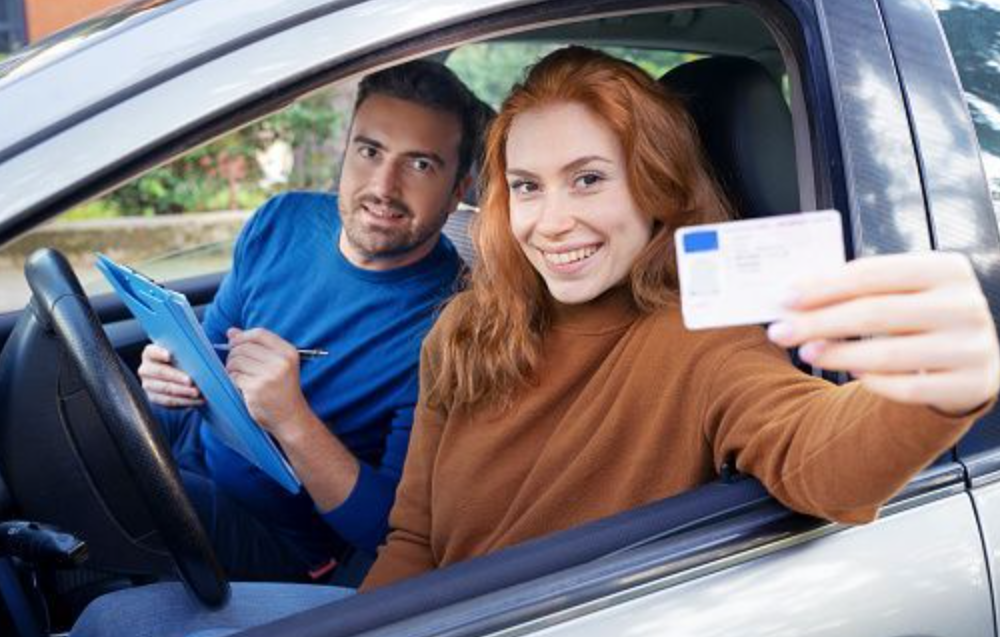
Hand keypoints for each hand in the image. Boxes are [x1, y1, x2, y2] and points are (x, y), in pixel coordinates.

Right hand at [138, 344, 202, 407]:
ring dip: (183, 391)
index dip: (160, 353)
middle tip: (190, 381)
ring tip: (196, 392)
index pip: (152, 352)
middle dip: (177, 377)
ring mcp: (148, 384)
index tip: (169, 355)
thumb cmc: (180, 360)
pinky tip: (196, 400)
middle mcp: (146, 369)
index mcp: (150, 354)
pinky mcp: (154, 398)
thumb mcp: (179, 354)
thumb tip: (198, 359)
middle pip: (160, 372)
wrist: (174, 376)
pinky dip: (184, 401)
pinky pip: (169, 401)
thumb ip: (184, 354)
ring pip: (165, 388)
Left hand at [224, 327, 311, 437]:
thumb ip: (255, 346)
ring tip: (240, 376)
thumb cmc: (282, 390)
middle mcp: (281, 362)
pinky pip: (234, 376)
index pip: (259, 333)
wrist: (291, 417)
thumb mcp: (277, 364)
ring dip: (231, 368)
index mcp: (289, 352)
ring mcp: (269, 375)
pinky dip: (233, 380)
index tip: (234, 343)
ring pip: (236, 360)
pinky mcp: (256, 388)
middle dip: (234, 354)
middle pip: (244, 347)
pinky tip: (241, 386)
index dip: (243, 336)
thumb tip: (231, 331)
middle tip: (236, 366)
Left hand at [767, 252, 999, 414]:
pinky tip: (851, 373)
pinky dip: (873, 381)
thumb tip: (793, 294)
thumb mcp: (900, 292)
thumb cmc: (921, 318)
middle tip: (780, 332)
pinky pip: (907, 388)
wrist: (972, 358)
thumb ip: (855, 288)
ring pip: (888, 354)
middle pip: (874, 313)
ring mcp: (972, 347)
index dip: (823, 287)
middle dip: (818, 323)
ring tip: (806, 352)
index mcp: (946, 269)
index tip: (784, 299)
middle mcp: (965, 305)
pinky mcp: (970, 385)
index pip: (871, 274)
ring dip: (837, 354)